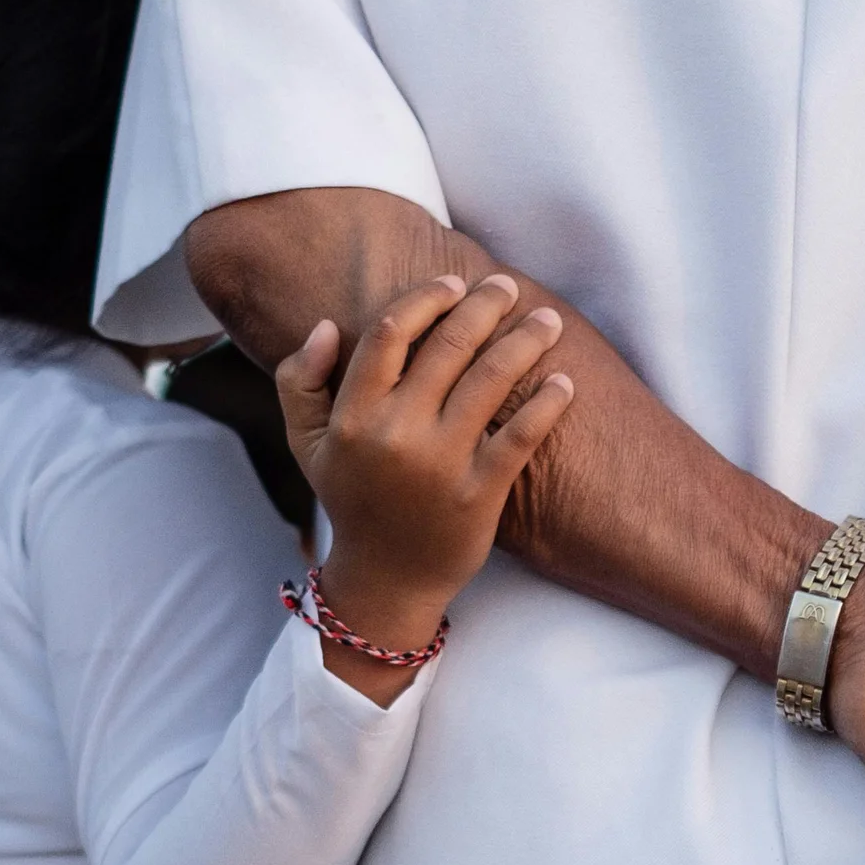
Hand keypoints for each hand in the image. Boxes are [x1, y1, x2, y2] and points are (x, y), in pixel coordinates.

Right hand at [274, 273, 573, 696]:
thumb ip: (300, 381)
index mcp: (353, 415)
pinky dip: (547, 404)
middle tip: (507, 288)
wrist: (385, 580)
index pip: (391, 332)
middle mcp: (396, 433)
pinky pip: (520, 436)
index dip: (427, 298)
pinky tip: (565, 382)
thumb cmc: (353, 501)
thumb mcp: (306, 445)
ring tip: (548, 321)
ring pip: (490, 380)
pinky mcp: (479, 495)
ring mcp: (440, 464)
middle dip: (485, 306)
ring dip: (526, 341)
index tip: (454, 284)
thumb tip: (329, 324)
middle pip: (449, 346)